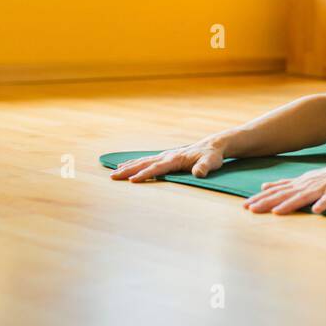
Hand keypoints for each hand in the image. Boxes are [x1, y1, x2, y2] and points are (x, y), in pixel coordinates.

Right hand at [110, 137, 227, 181]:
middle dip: (128, 170)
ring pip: (143, 161)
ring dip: (128, 166)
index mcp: (176, 158)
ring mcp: (165, 155)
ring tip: (113, 172)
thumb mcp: (211, 162)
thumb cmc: (212, 156)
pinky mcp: (165, 157)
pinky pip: (146, 160)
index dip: (145, 174)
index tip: (132, 180)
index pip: (158, 167)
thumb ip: (204, 167)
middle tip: (113, 176)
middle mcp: (167, 156)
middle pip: (144, 163)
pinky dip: (134, 163)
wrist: (212, 146)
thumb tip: (199, 173)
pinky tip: (125, 166)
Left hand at [242, 156, 325, 214]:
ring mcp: (322, 187)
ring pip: (304, 196)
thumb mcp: (304, 180)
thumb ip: (284, 184)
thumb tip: (264, 186)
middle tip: (251, 209)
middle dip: (268, 202)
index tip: (245, 206)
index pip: (277, 191)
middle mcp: (307, 185)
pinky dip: (323, 203)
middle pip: (285, 194)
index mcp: (299, 184)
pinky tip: (317, 211)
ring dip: (290, 204)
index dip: (261, 198)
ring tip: (277, 212)